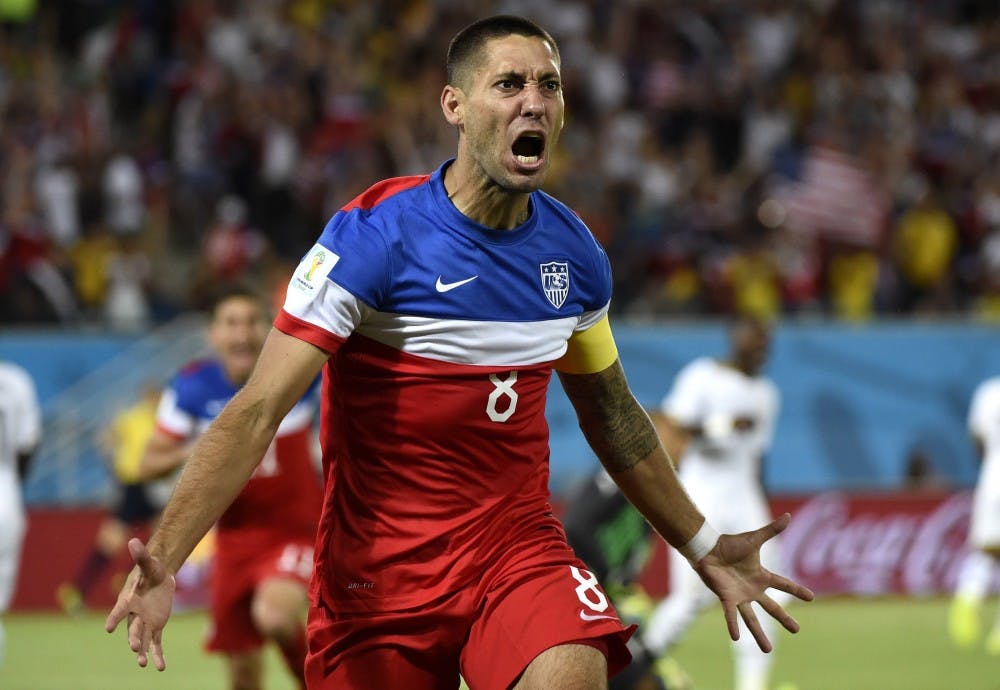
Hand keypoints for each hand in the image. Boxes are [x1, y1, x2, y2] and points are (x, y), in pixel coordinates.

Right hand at [105, 538, 176, 670]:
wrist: (159, 577)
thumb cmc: (151, 569)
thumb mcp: (149, 563)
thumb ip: (141, 556)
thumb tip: (133, 541)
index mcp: (128, 600)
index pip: (120, 610)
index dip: (115, 618)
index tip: (108, 627)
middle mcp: (134, 615)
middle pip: (132, 629)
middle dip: (132, 638)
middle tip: (134, 648)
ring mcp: (144, 623)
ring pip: (142, 639)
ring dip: (142, 652)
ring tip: (142, 664)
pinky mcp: (155, 627)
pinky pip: (156, 643)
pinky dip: (158, 655)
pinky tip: (161, 667)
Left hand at [693, 513, 813, 652]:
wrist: (708, 548)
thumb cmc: (730, 544)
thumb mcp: (755, 538)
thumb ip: (772, 530)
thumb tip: (788, 515)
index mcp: (761, 576)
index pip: (783, 585)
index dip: (797, 590)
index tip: (811, 597)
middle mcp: (752, 589)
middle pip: (772, 607)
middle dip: (784, 619)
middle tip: (797, 630)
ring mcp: (739, 596)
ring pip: (752, 618)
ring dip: (759, 634)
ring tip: (768, 650)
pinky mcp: (726, 598)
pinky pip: (731, 614)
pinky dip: (733, 625)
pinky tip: (736, 638)